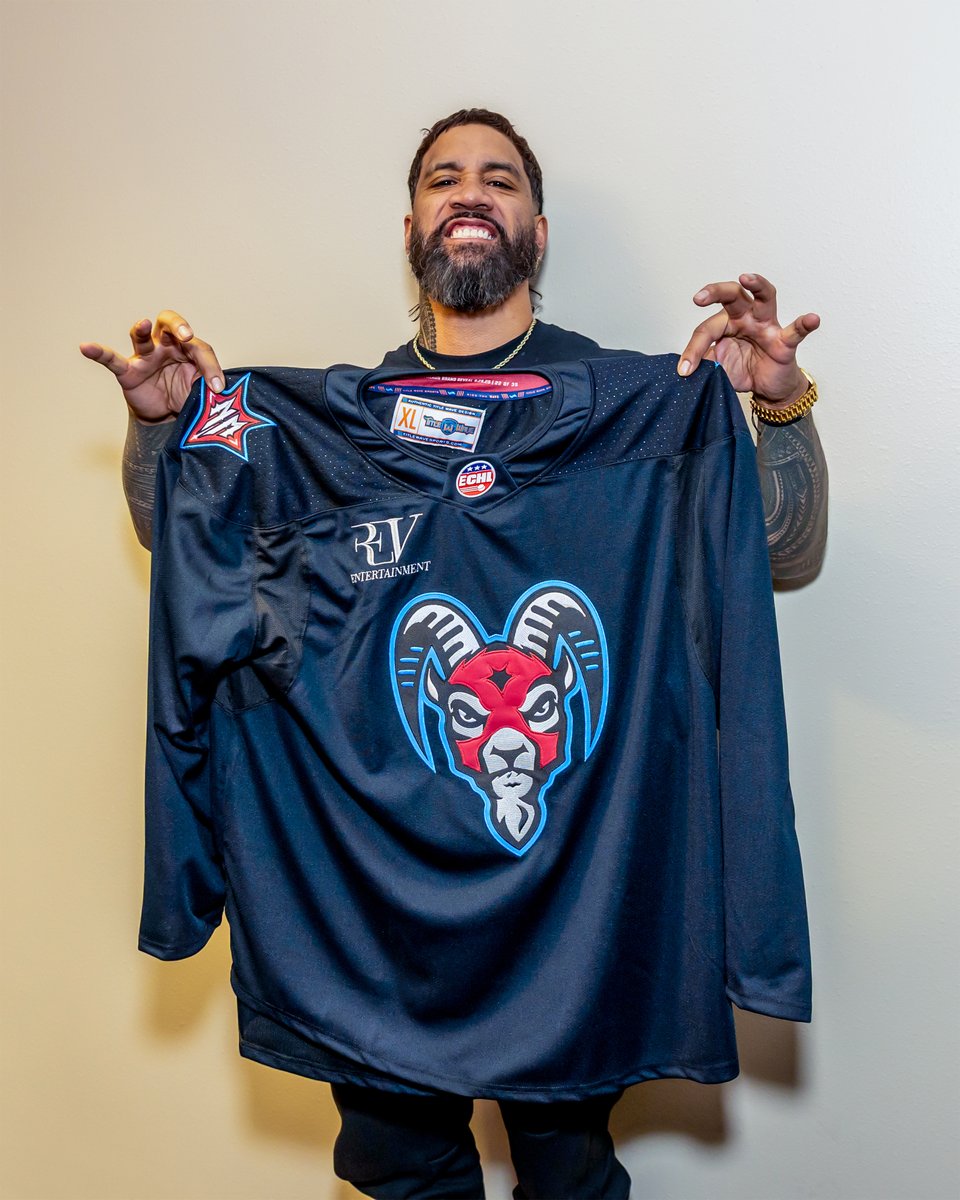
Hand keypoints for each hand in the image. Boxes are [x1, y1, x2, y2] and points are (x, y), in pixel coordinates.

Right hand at [80, 311, 223, 422]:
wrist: (165, 415)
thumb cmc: (183, 394)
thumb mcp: (201, 389)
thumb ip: (210, 385)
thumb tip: (224, 390)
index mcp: (187, 348)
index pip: (199, 348)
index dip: (211, 366)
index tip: (218, 387)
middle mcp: (165, 346)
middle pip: (169, 324)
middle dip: (178, 326)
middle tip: (187, 336)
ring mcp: (144, 356)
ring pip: (141, 336)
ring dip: (140, 329)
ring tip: (141, 323)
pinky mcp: (127, 370)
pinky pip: (110, 359)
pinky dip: (98, 352)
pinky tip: (86, 347)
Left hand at [677, 274, 819, 404]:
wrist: (767, 389)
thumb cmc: (744, 371)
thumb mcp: (719, 369)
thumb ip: (705, 363)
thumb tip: (687, 367)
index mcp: (727, 323)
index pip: (707, 329)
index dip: (693, 349)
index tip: (684, 370)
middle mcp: (747, 318)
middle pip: (733, 295)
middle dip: (716, 292)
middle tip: (699, 298)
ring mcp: (768, 326)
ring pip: (765, 298)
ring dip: (757, 285)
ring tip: (748, 278)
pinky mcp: (785, 342)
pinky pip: (796, 330)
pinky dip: (804, 324)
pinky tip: (812, 319)